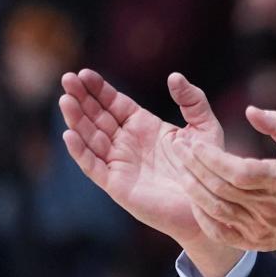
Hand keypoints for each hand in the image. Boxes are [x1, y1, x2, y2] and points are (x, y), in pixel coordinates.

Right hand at [59, 68, 231, 254]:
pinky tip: (70, 134)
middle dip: (81, 98)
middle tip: (67, 78)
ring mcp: (119, 163)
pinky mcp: (117, 184)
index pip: (113, 103)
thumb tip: (174, 76)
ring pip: (90, 138)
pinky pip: (93, 166)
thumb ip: (192, 100)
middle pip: (97, 116)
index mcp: (143, 126)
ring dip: (76, 120)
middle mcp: (127, 142)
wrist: (209, 203)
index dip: (98, 89)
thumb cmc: (207, 166)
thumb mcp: (204, 127)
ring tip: (66, 100)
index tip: (84, 73)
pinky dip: (80, 151)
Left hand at [172, 105, 275, 261]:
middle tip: (177, 149)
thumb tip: (250, 111)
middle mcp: (269, 208)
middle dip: (195, 166)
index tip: (195, 144)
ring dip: (192, 188)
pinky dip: (200, 213)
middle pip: (222, 188)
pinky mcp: (249, 241)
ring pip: (216, 209)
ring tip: (179, 168)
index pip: (240, 172)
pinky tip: (191, 195)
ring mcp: (258, 228)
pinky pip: (216, 230)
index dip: (213, 158)